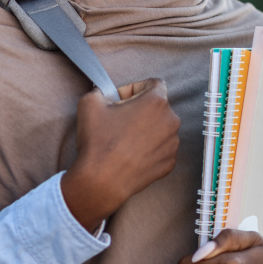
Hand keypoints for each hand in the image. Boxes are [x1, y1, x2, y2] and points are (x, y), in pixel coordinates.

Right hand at [61, 79, 180, 230]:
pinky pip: (161, 148)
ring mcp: (172, 144)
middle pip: (157, 106)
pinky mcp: (169, 162)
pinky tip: (131, 154)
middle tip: (119, 120)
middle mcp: (171, 121)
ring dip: (145, 129)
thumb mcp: (90, 103)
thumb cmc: (98, 142)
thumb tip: (104, 93)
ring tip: (124, 139)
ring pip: (160, 127)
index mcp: (156, 102)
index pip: (153, 83)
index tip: (121, 100)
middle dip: (139, 109)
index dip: (134, 88)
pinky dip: (149, 148)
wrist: (102, 180)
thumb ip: (100, 90)